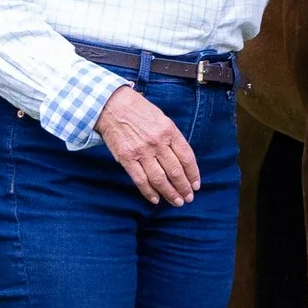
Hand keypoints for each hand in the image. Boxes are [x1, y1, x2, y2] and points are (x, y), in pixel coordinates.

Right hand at [94, 86, 200, 205]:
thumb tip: (182, 159)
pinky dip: (149, 192)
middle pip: (175, 171)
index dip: (193, 174)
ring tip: (176, 201)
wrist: (112, 105)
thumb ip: (172, 138)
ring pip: (160, 179)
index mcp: (169, 131)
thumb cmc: (139, 110)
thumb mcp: (162, 118)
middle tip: (188, 198)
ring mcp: (141, 151)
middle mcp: (157, 142)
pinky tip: (156, 199)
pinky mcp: (126, 158)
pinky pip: (140, 180)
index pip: (187, 157)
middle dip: (184, 187)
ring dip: (170, 193)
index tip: (196, 185)